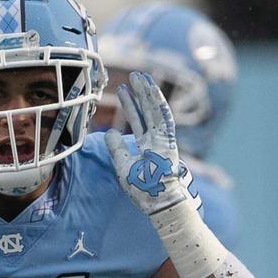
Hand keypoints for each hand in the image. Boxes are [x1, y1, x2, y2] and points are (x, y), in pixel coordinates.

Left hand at [105, 72, 189, 216]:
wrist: (157, 201)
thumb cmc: (141, 188)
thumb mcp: (122, 166)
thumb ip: (116, 148)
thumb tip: (109, 132)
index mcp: (146, 145)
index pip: (138, 120)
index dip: (131, 105)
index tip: (123, 90)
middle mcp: (156, 139)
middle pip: (147, 111)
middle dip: (139, 93)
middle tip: (131, 76)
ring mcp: (163, 139)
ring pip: (155, 110)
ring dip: (148, 93)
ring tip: (139, 77)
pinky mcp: (169, 141)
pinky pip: (164, 118)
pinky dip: (158, 103)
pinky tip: (151, 90)